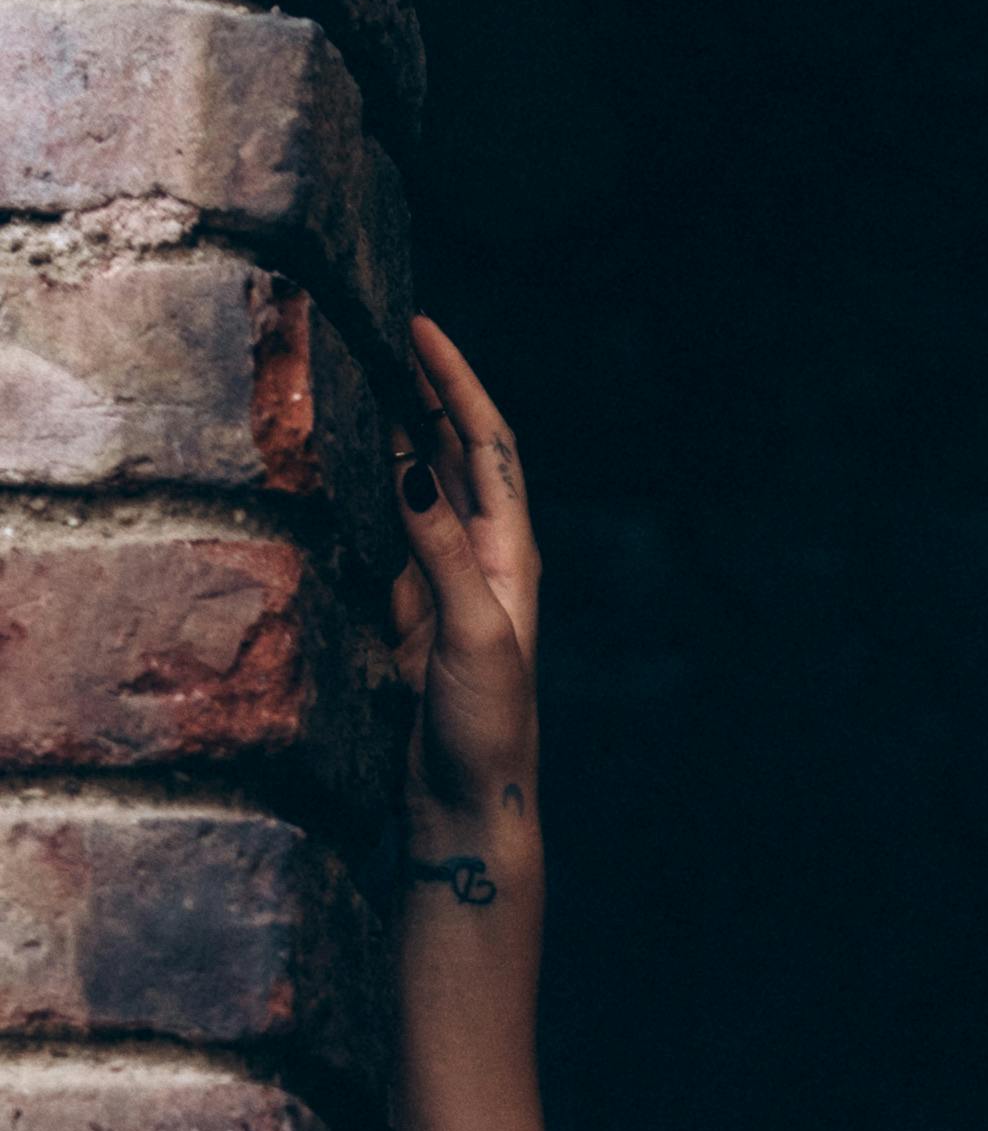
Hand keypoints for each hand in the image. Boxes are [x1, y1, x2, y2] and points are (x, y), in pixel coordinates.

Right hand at [389, 317, 541, 827]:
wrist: (464, 801)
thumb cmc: (487, 725)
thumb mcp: (471, 630)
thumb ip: (441, 551)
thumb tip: (412, 468)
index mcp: (510, 552)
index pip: (485, 445)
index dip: (456, 383)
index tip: (422, 329)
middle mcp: (480, 558)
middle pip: (451, 455)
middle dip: (423, 393)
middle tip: (382, 337)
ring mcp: (439, 584)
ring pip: (413, 490)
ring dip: (391, 436)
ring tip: (355, 380)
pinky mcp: (403, 614)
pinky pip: (381, 537)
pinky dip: (361, 496)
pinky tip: (334, 469)